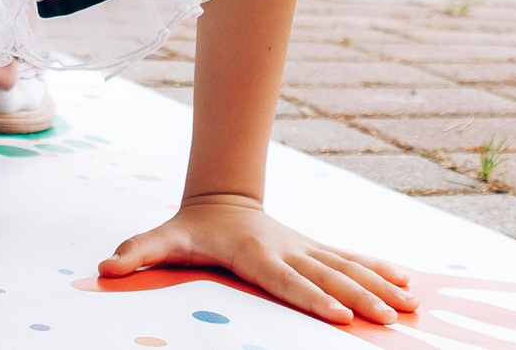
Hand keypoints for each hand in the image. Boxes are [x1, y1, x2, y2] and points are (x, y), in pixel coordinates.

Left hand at [100, 197, 417, 327]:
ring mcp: (304, 247)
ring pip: (346, 267)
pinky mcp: (314, 249)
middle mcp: (286, 249)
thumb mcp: (164, 239)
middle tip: (387, 319)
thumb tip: (106, 265)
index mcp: (255, 252)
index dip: (311, 297)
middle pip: (326, 276)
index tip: (339, 315)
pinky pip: (350, 259)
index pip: (286, 280)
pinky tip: (406, 283)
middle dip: (359, 297)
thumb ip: (139, 252)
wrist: (220, 197)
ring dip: (378, 286)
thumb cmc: (192, 227)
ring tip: (409, 305)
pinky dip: (379, 270)